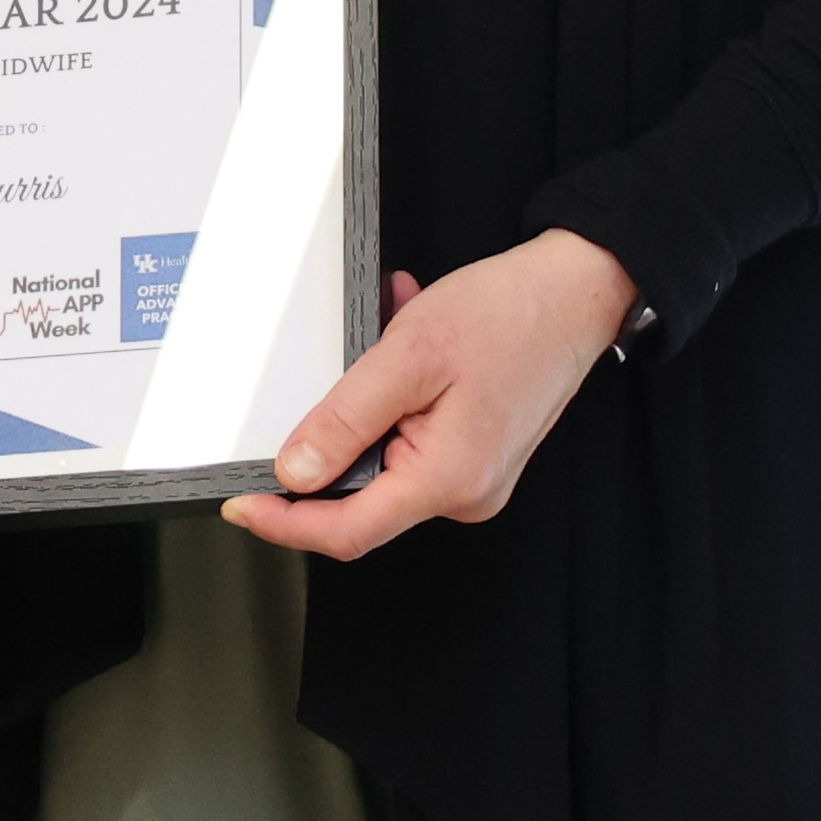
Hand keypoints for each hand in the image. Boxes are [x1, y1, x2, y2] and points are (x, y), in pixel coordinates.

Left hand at [225, 228, 635, 561]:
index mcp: (449, 479)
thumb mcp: (409, 357)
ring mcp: (475, 476)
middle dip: (337, 431)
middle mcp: (466, 493)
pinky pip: (414, 437)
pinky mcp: (477, 453)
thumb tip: (294, 472)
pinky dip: (399, 394)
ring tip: (388, 331)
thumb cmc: (511, 315)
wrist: (579, 291)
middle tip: (337, 369)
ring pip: (387, 457)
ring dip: (371, 400)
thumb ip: (345, 420)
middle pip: (364, 494)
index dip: (285, 523)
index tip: (241, 507)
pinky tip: (408, 341)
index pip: (347, 530)